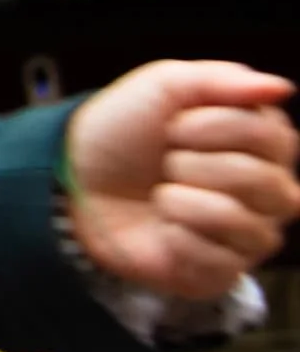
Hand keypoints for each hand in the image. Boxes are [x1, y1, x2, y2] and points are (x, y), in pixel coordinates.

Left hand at [64, 61, 299, 300]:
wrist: (72, 178)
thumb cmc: (120, 130)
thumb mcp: (162, 85)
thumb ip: (222, 80)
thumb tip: (280, 88)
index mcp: (260, 143)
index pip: (272, 137)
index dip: (216, 127)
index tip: (172, 126)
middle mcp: (266, 191)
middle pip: (264, 182)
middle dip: (197, 165)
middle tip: (166, 161)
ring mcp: (247, 234)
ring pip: (246, 224)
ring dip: (185, 202)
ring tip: (160, 194)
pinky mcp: (221, 271)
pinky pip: (220, 261)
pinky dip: (178, 238)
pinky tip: (162, 227)